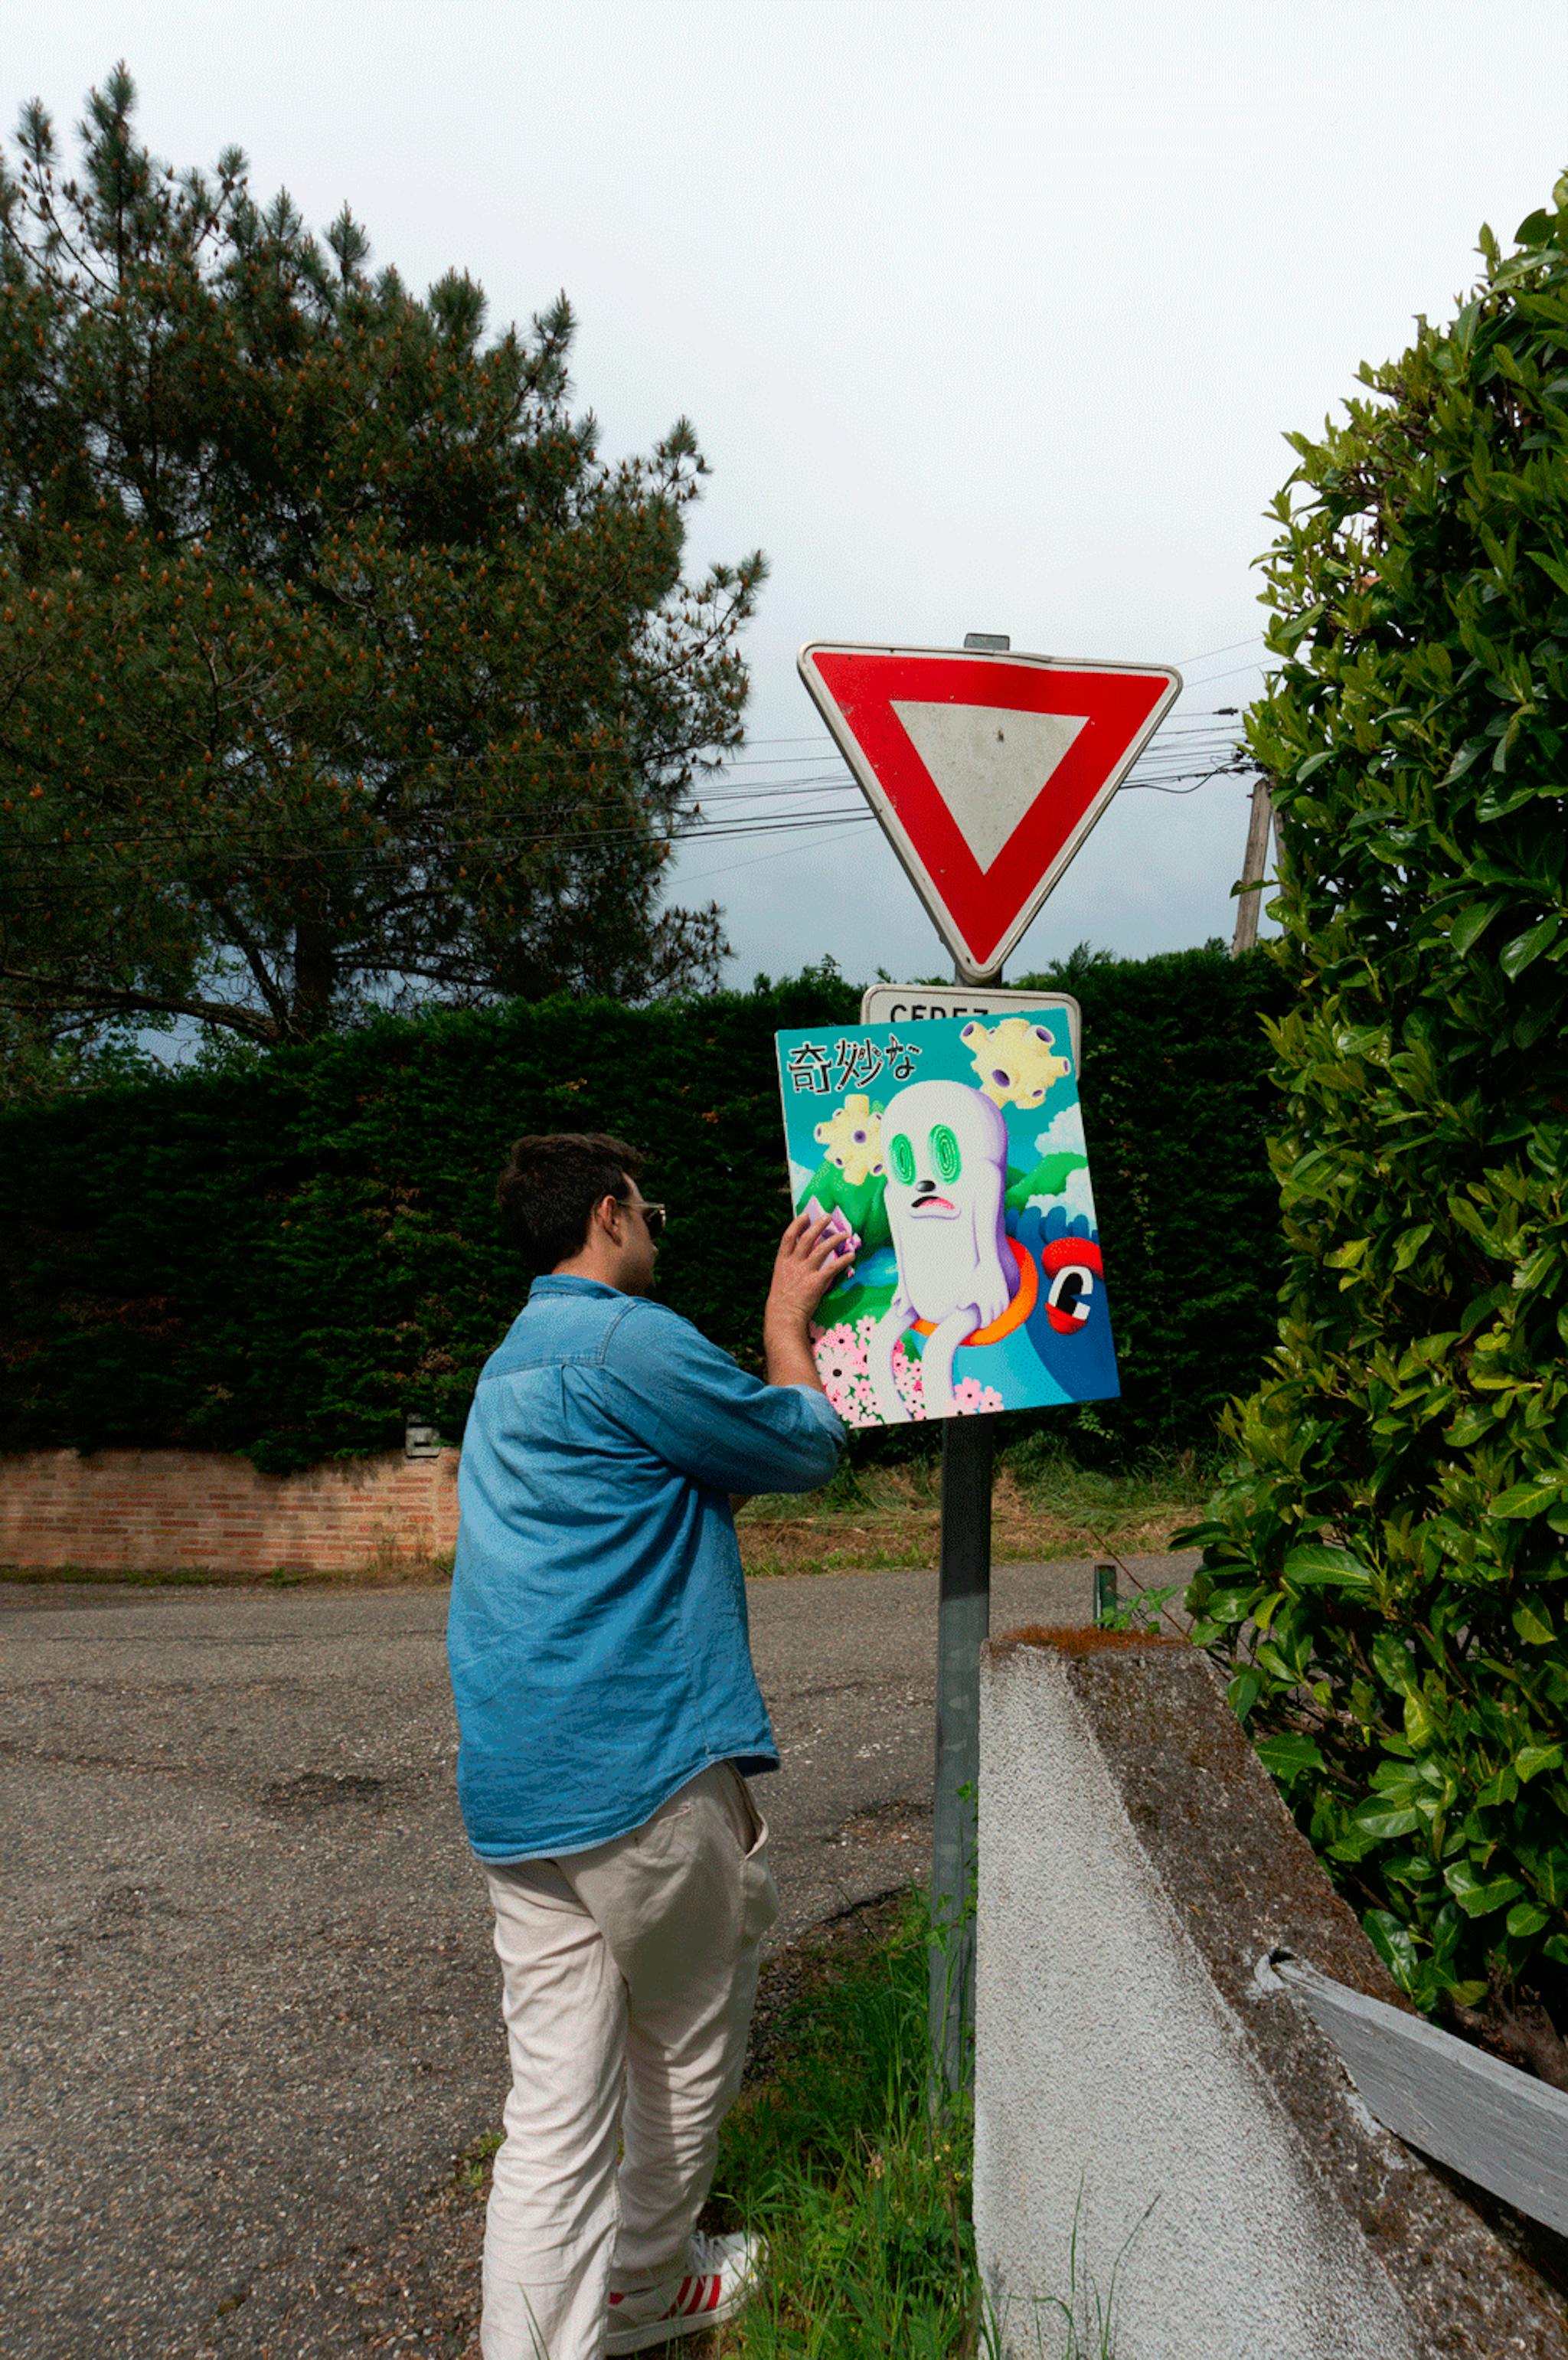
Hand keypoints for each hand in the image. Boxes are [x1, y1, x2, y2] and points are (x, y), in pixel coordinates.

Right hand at [766, 1210, 854, 1331]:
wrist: (783, 1317)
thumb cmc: (782, 1302)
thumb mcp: (782, 1280)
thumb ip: (791, 1268)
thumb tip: (805, 1259)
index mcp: (782, 1262)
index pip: (788, 1237)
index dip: (797, 1224)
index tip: (804, 1215)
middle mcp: (793, 1263)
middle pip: (807, 1238)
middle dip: (818, 1225)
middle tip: (828, 1217)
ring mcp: (805, 1272)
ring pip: (822, 1248)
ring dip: (834, 1239)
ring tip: (844, 1234)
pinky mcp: (816, 1282)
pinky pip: (833, 1267)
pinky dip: (843, 1260)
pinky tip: (851, 1256)